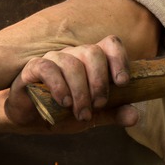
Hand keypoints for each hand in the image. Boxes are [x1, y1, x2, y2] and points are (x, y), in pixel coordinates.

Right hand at [4, 35, 138, 128]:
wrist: (29, 120)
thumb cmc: (62, 113)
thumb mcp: (92, 117)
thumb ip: (112, 114)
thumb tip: (135, 116)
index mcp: (90, 62)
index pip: (110, 44)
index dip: (119, 59)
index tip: (123, 83)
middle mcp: (73, 55)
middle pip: (92, 52)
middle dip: (99, 82)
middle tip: (99, 105)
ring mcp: (53, 59)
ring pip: (72, 63)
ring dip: (80, 91)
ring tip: (81, 113)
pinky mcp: (33, 67)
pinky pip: (48, 68)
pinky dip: (59, 86)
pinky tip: (63, 102)